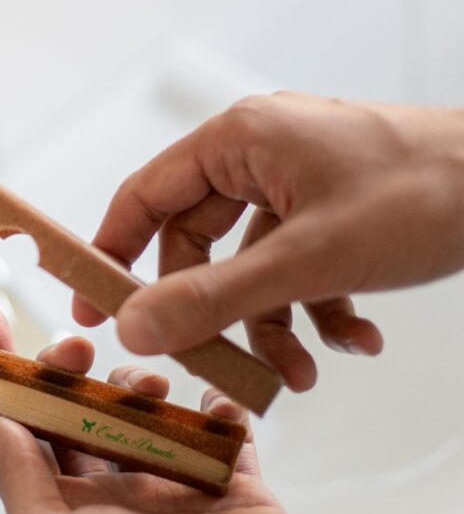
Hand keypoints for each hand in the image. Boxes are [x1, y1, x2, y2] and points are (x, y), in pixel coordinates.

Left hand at [0, 306, 332, 513]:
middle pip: (86, 408)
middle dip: (75, 369)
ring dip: (143, 387)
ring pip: (150, 411)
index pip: (26, 427)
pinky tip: (214, 408)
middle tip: (77, 346)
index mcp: (67, 507)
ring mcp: (177, 486)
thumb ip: (19, 478)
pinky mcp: (233, 485)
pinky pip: (223, 432)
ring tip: (152, 391)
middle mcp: (116, 493)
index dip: (5, 375)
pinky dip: (218, 411)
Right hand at [73, 94, 463, 389]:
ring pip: (249, 268)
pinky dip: (316, 312)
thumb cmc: (421, 194)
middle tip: (212, 365)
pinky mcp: (329, 215)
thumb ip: (215, 296)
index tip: (92, 311)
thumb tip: (134, 329)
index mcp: (237, 141)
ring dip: (272, 325)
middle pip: (196, 245)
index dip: (111, 253)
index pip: (144, 197)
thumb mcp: (308, 257)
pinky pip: (295, 270)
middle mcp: (257, 158)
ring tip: (305, 373)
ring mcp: (295, 188)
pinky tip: (356, 340)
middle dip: (212, 311)